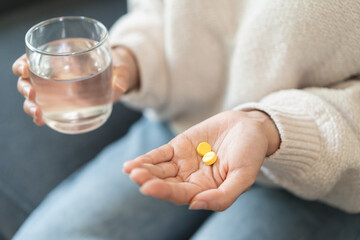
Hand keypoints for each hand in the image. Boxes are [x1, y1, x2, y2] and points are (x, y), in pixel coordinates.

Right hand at [12, 46, 138, 125]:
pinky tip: (42, 122)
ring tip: (39, 114)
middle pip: (26, 78)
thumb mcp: (119, 67)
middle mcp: (51, 72)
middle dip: (25, 87)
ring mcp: (54, 89)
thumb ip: (121, 74)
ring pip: (32, 96)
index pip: (32, 56)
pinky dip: (40, 116)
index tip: (25, 68)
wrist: (116, 79)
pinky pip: (45, 110)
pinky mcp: (60, 104)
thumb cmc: (113, 66)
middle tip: (32, 94)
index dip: (23, 62)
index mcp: (60, 56)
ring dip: (30, 105)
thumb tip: (120, 86)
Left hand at [123, 110, 280, 210]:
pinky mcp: (178, 147)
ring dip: (145, 170)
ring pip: (160, 170)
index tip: (149, 187)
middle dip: (150, 181)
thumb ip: (223, 196)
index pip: (181, 195)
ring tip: (131, 170)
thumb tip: (195, 205)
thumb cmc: (250, 154)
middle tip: (137, 177)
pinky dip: (148, 158)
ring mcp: (183, 163)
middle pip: (166, 184)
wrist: (250, 127)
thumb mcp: (244, 177)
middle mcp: (191, 180)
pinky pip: (160, 155)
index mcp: (205, 191)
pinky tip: (133, 164)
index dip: (164, 192)